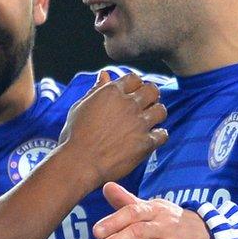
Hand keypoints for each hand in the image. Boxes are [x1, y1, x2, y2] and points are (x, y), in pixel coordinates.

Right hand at [59, 72, 167, 186]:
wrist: (79, 163)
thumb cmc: (74, 136)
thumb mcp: (80, 107)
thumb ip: (96, 90)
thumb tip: (105, 75)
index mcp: (111, 93)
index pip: (134, 78)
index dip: (135, 84)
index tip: (133, 93)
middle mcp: (128, 105)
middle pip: (152, 90)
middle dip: (150, 95)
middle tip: (145, 105)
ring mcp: (139, 124)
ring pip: (161, 110)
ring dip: (156, 114)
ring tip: (149, 121)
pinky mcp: (145, 143)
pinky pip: (163, 134)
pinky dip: (159, 135)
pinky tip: (151, 138)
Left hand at [87, 182, 212, 238]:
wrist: (211, 236)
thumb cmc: (171, 222)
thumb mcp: (153, 209)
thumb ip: (128, 201)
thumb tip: (105, 186)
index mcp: (155, 210)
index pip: (133, 212)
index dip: (114, 221)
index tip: (95, 232)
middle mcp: (165, 225)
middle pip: (137, 233)